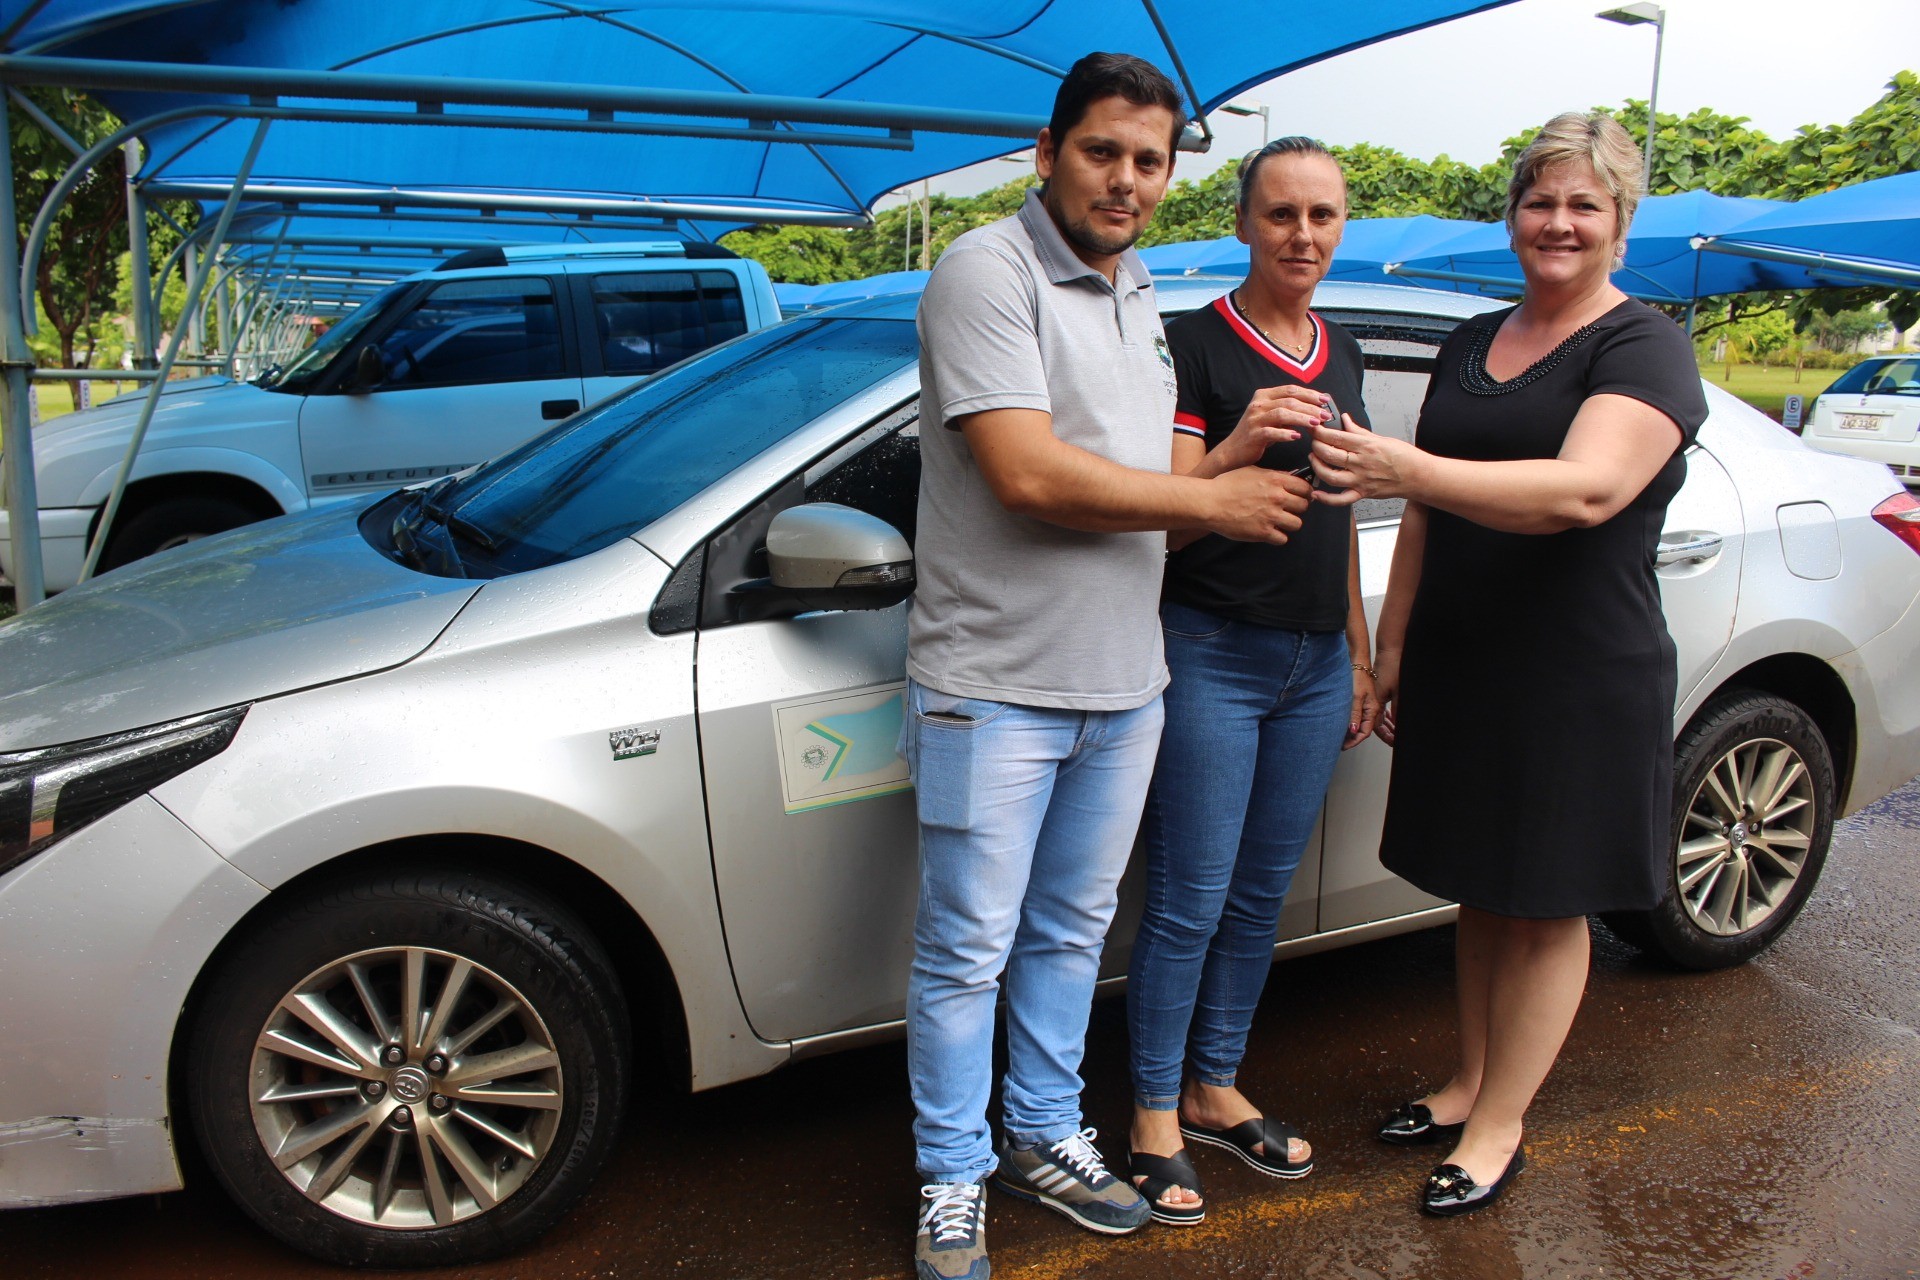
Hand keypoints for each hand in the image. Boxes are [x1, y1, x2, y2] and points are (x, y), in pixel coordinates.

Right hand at [1205, 466, 1310, 543]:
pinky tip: (1270, 531)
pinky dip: (1278, 537)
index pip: (1305, 488)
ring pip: (1297, 524)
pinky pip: (1283, 539)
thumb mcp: (1252, 471)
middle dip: (1297, 508)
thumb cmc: (1226, 485)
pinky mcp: (1263, 532)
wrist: (1209, 502)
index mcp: (1275, 480)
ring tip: (1279, 522)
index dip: (1304, 493)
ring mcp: (1271, 516)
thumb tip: (1290, 477)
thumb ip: (1273, 475)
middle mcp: (1277, 498)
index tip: (1299, 496)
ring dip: (1289, 523)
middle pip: (1304, 506)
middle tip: (1288, 510)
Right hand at [1213, 386, 1329, 471]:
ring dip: (1301, 418)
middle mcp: (1258, 404)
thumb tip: (1315, 406)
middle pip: (1289, 401)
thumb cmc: (1257, 433)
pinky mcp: (1253, 434)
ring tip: (1316, 424)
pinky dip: (1285, 433)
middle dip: (1310, 407)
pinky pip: (1271, 432)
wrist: (1233, 450)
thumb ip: (1288, 410)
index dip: (1310, 393)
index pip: (1290, 390)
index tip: (1325, 400)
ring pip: (1282, 414)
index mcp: (1264, 396)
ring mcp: (1254, 419)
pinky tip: (1297, 436)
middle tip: (1325, 415)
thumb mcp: (1272, 417)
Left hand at [1306, 415, 1422, 505]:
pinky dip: (1326, 498)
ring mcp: (1361, 480)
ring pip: (1330, 475)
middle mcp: (1362, 463)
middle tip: (1313, 441)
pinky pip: (1340, 499)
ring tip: (1314, 459)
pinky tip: (1316, 494)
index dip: (1321, 432)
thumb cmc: (1404, 457)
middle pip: (1329, 454)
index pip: (1337, 436)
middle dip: (1316, 446)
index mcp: (1367, 446)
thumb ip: (1359, 431)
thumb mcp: (1381, 438)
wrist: (1419, 476)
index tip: (1314, 428)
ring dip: (1317, 466)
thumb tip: (1345, 420)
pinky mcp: (1362, 493)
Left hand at [1344, 669, 1379, 749]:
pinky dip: (1349, 723)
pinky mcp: (1361, 702)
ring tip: (1339, 737)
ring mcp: (1366, 706)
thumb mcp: (1355, 697)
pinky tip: (1341, 724)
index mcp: (1372, 710)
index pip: (1365, 731)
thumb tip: (1352, 730)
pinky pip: (1357, 717)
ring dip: (1350, 732)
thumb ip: (1354, 714)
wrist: (1358, 663)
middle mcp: (1371, 710)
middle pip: (1363, 729)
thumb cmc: (1358, 677)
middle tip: (1339, 744)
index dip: (1355, 741)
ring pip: (1359, 724)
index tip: (1344, 746)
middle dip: (1352, 739)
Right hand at [1372, 651, 1400, 747]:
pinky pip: (1381, 707)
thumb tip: (1399, 726)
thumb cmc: (1392, 668)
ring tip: (1397, 732)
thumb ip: (1398, 710)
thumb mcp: (1398, 692)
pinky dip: (1387, 715)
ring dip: (1387, 725)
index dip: (1385, 736)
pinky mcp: (1379, 690)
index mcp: (1374, 703)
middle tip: (1396, 741)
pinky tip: (1393, 717)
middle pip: (1376, 723)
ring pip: (1379, 716)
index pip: (1375, 727)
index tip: (1394, 743)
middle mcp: (1372, 701)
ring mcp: (1375, 695)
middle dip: (1387, 733)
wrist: (1389, 649)